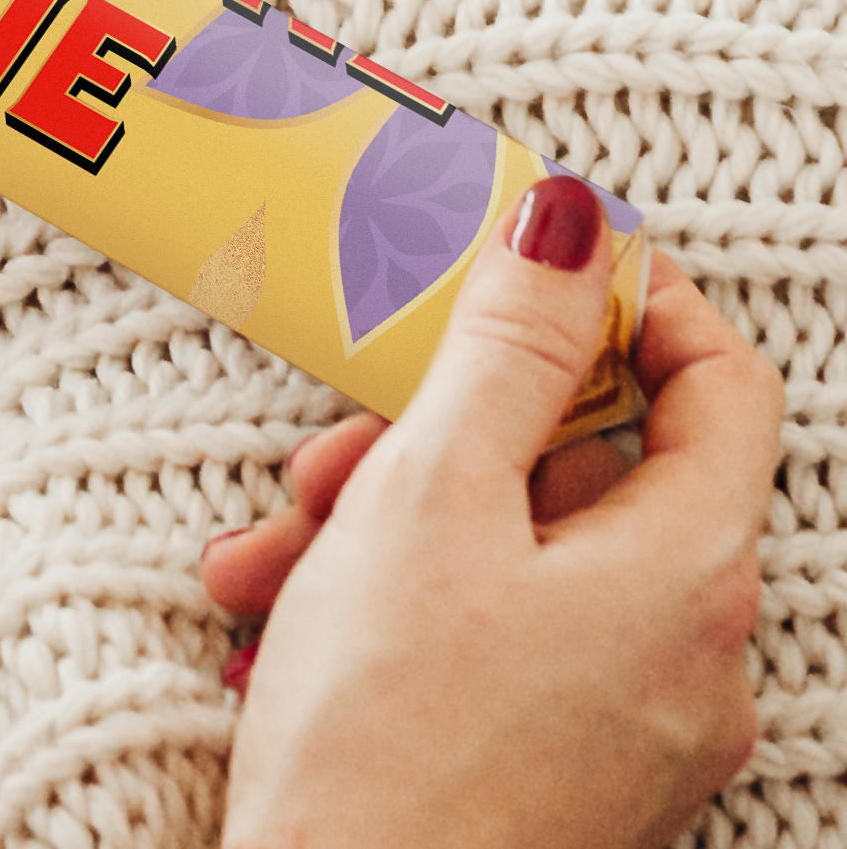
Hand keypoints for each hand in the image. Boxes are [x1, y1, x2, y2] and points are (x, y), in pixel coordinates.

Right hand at [206, 176, 782, 848]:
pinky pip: (492, 638)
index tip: (534, 270)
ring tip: (276, 557)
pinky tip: (288, 621)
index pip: (719, 386)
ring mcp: (626, 727)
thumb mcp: (429, 494)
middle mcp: (685, 658)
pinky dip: (394, 605)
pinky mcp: (557, 770)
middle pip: (582, 474)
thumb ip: (507, 347)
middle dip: (438, 439)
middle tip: (337, 450)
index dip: (634, 303)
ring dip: (384, 526)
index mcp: (684, 577)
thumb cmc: (387, 737)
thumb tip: (574, 226)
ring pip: (515, 556)